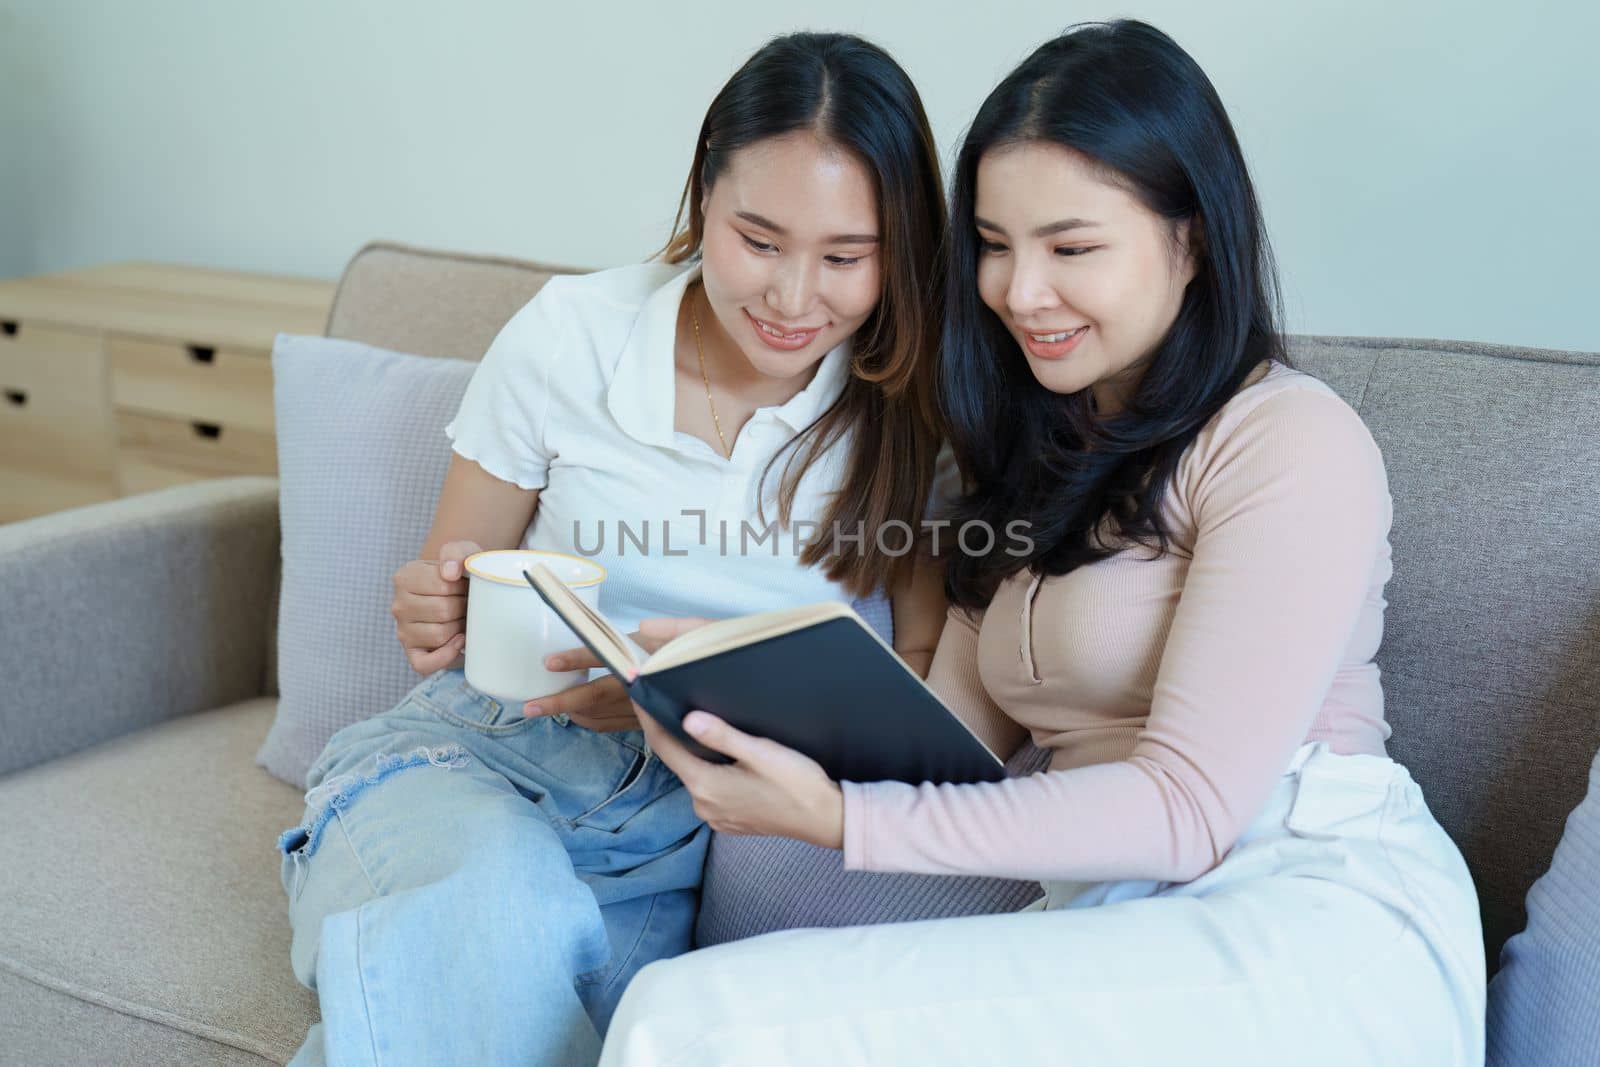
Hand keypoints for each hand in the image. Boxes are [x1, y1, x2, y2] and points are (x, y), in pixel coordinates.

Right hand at [391, 539, 479, 674]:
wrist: (460, 593)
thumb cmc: (461, 574)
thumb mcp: (463, 552)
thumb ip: (456, 552)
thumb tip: (449, 573)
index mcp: (405, 577)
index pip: (443, 586)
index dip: (463, 587)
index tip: (464, 584)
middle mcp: (398, 605)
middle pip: (443, 611)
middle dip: (464, 607)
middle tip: (467, 603)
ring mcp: (402, 631)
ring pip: (439, 635)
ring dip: (460, 628)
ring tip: (462, 618)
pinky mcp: (412, 653)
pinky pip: (425, 664)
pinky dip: (447, 655)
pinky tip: (459, 641)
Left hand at [523, 617, 711, 731]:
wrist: (735, 686)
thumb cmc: (715, 652)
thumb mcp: (702, 631)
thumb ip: (675, 628)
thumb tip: (646, 625)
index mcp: (650, 663)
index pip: (607, 659)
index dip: (576, 660)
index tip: (549, 663)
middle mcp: (644, 689)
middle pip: (595, 698)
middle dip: (560, 704)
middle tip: (529, 707)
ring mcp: (646, 710)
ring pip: (601, 717)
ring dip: (572, 714)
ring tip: (546, 709)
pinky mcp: (648, 722)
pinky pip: (613, 725)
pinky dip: (591, 721)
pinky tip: (579, 715)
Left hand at [634, 708, 844, 849]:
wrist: (826, 820)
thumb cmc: (797, 784)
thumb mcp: (760, 752)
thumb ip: (722, 736)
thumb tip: (688, 719)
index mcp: (706, 786)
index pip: (665, 747)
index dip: (649, 720)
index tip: (639, 696)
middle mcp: (704, 805)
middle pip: (679, 761)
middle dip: (673, 734)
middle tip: (672, 703)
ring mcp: (716, 816)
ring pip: (695, 775)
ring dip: (695, 753)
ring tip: (699, 725)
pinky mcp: (730, 820)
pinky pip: (710, 790)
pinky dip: (710, 771)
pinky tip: (724, 758)